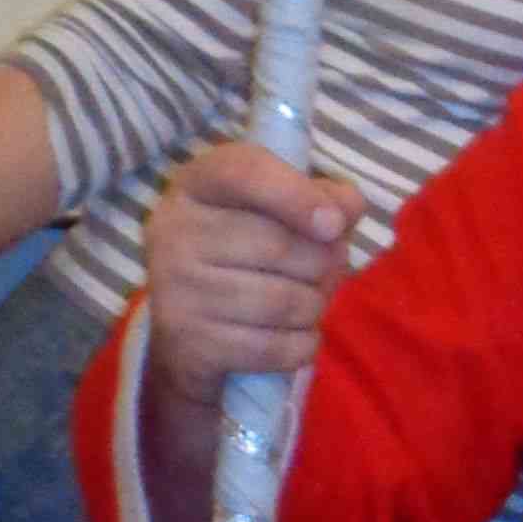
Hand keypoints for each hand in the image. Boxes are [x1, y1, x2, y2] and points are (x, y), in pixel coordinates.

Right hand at [142, 140, 358, 402]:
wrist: (190, 328)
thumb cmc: (247, 252)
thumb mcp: (279, 210)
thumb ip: (322, 197)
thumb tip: (347, 207)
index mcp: (197, 184)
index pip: (245, 173)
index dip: (297, 196)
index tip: (336, 225)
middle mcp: (175, 231)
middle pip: (280, 246)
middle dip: (325, 265)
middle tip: (325, 272)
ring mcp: (175, 290)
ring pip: (284, 302)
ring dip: (315, 307)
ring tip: (306, 302)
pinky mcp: (190, 343)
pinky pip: (276, 348)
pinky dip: (302, 345)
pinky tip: (291, 335)